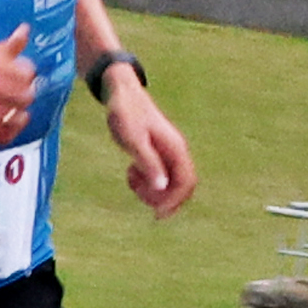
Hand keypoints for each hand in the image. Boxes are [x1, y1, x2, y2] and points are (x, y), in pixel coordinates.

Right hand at [0, 35, 41, 145]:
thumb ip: (4, 48)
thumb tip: (24, 30)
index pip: (24, 72)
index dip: (28, 75)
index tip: (25, 77)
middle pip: (23, 96)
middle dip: (25, 96)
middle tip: (21, 96)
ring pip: (15, 118)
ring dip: (19, 116)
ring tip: (15, 112)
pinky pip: (3, 136)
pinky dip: (10, 132)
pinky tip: (6, 125)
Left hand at [105, 71, 195, 215]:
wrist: (121, 93)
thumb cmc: (125, 114)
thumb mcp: (133, 141)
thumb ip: (148, 163)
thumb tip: (162, 188)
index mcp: (175, 148)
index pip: (186, 182)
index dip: (174, 201)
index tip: (155, 214)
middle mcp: (177, 151)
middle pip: (182, 186)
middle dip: (163, 199)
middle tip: (138, 196)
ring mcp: (169, 152)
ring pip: (171, 182)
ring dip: (153, 190)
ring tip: (131, 180)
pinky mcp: (159, 152)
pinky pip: (161, 175)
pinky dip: (147, 182)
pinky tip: (131, 173)